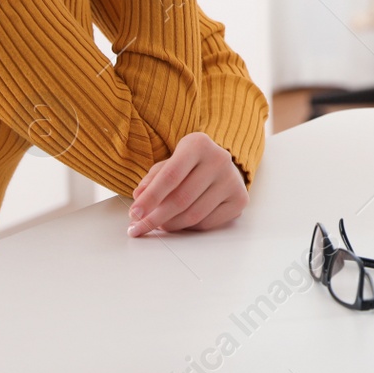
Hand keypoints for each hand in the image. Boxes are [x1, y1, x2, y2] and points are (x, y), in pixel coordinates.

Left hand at [127, 132, 248, 236]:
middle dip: (155, 218)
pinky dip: (188, 228)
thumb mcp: (169, 163)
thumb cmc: (189, 166)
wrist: (220, 166)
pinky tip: (180, 222)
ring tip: (159, 224)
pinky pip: (207, 223)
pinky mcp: (240, 199)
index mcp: (198, 144)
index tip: (134, 214)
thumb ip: (152, 179)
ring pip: (193, 215)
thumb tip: (139, 198)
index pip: (170, 176)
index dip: (150, 197)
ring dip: (170, 225)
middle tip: (138, 228)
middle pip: (181, 199)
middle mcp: (220, 159)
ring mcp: (233, 180)